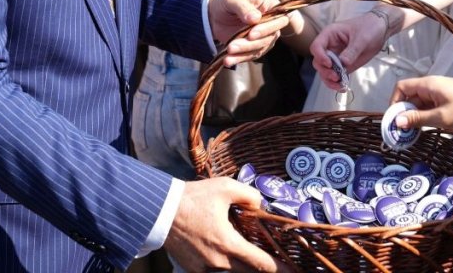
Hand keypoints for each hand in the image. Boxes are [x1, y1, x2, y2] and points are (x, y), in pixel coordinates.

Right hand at [164, 178, 283, 272]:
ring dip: (242, 264)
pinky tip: (225, 252)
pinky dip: (224, 264)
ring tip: (247, 252)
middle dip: (263, 267)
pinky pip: (215, 271)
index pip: (262, 264)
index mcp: (229, 244)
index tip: (294, 270)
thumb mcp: (225, 187)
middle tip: (276, 262)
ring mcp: (204, 268)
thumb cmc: (193, 198)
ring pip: (232, 272)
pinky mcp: (193, 269)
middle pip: (249, 272)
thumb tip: (260, 205)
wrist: (159, 211)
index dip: (281, 269)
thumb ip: (249, 195)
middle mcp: (218, 262)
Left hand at [208, 0, 299, 64]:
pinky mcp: (255, 48)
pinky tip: (228, 60)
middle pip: (269, 37)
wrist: (216, 14)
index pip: (279, 20)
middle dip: (251, 43)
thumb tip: (255, 18)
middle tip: (232, 46)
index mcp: (271, 6)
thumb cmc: (228, 2)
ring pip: (259, 48)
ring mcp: (264, 37)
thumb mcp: (233, 0)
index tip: (251, 34)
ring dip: (243, 52)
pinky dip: (239, 59)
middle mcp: (272, 23)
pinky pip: (250, 56)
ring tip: (228, 52)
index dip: (267, 29)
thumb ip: (244, 8)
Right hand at [308, 10, 389, 91]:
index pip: (317, 46)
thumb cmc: (369, 28)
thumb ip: (352, 50)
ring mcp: (335, 57)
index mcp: (330, 35)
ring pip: (324, 71)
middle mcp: (329, 47)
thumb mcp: (362, 38)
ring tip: (340, 84)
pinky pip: (334, 76)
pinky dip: (336, 83)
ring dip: (329, 80)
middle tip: (336, 76)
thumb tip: (343, 63)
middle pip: (318, 62)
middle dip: (325, 71)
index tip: (330, 64)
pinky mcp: (342, 66)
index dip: (320, 56)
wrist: (379, 31)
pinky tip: (343, 87)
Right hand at [389, 75, 452, 129]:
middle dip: (403, 112)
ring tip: (413, 133)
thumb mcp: (441, 118)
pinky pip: (430, 106)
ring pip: (420, 102)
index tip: (395, 121)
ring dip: (415, 115)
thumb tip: (396, 121)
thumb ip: (418, 119)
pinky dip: (425, 115)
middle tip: (402, 131)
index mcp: (428, 84)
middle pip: (410, 96)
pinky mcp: (449, 99)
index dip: (394, 102)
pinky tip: (427, 128)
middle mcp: (432, 85)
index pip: (401, 87)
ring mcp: (441, 92)